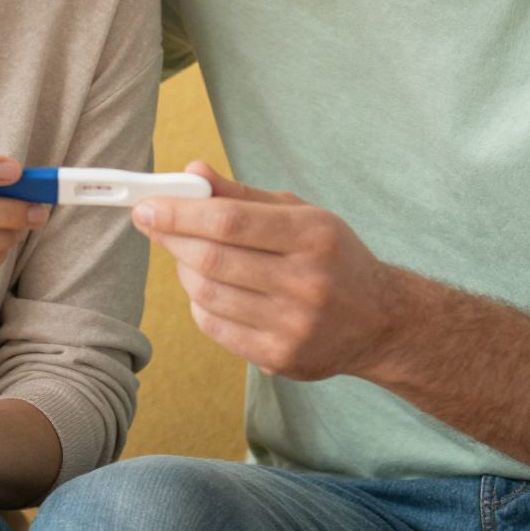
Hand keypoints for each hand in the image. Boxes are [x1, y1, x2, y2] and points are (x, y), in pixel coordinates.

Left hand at [138, 162, 392, 381]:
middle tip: (153, 223)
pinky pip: (216, 328)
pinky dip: (199, 304)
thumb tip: (192, 173)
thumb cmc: (334, 257)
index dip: (180, 213)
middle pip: (213, 259)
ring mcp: (294, 325)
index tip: (147, 205)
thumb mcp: (302, 214)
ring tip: (187, 255)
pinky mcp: (281, 358)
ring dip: (184, 270)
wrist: (381, 321)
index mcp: (314, 235)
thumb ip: (243, 195)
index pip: (230, 222)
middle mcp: (307, 282)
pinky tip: (208, 289)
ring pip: (208, 295)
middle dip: (172, 238)